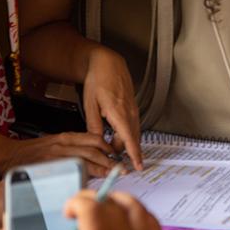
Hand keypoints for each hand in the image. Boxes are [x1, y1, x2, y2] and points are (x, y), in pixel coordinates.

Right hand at [0, 132, 116, 177]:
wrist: (9, 155)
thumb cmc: (32, 152)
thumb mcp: (55, 144)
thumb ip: (72, 149)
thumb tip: (92, 158)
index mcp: (66, 137)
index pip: (94, 139)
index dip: (108, 147)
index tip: (117, 155)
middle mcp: (64, 144)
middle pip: (94, 150)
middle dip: (110, 160)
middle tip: (121, 168)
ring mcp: (57, 155)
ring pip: (86, 160)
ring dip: (101, 167)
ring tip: (112, 174)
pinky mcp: (51, 166)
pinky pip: (71, 169)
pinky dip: (84, 175)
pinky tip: (92, 180)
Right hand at [54, 191, 161, 229]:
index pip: (92, 209)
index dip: (76, 202)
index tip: (67, 212)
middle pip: (112, 205)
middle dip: (93, 198)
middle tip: (80, 207)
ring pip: (137, 209)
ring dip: (120, 199)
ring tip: (107, 201)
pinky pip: (153, 226)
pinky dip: (143, 214)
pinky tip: (133, 216)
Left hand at [83, 47, 142, 169]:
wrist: (108, 64)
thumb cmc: (98, 80)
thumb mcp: (90, 104)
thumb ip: (94, 125)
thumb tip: (97, 142)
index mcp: (118, 112)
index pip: (129, 138)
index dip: (134, 154)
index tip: (138, 165)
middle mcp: (129, 112)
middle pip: (131, 138)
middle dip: (126, 151)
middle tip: (114, 159)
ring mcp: (133, 109)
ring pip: (133, 132)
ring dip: (125, 142)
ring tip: (114, 148)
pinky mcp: (133, 107)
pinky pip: (133, 125)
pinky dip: (127, 133)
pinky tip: (118, 135)